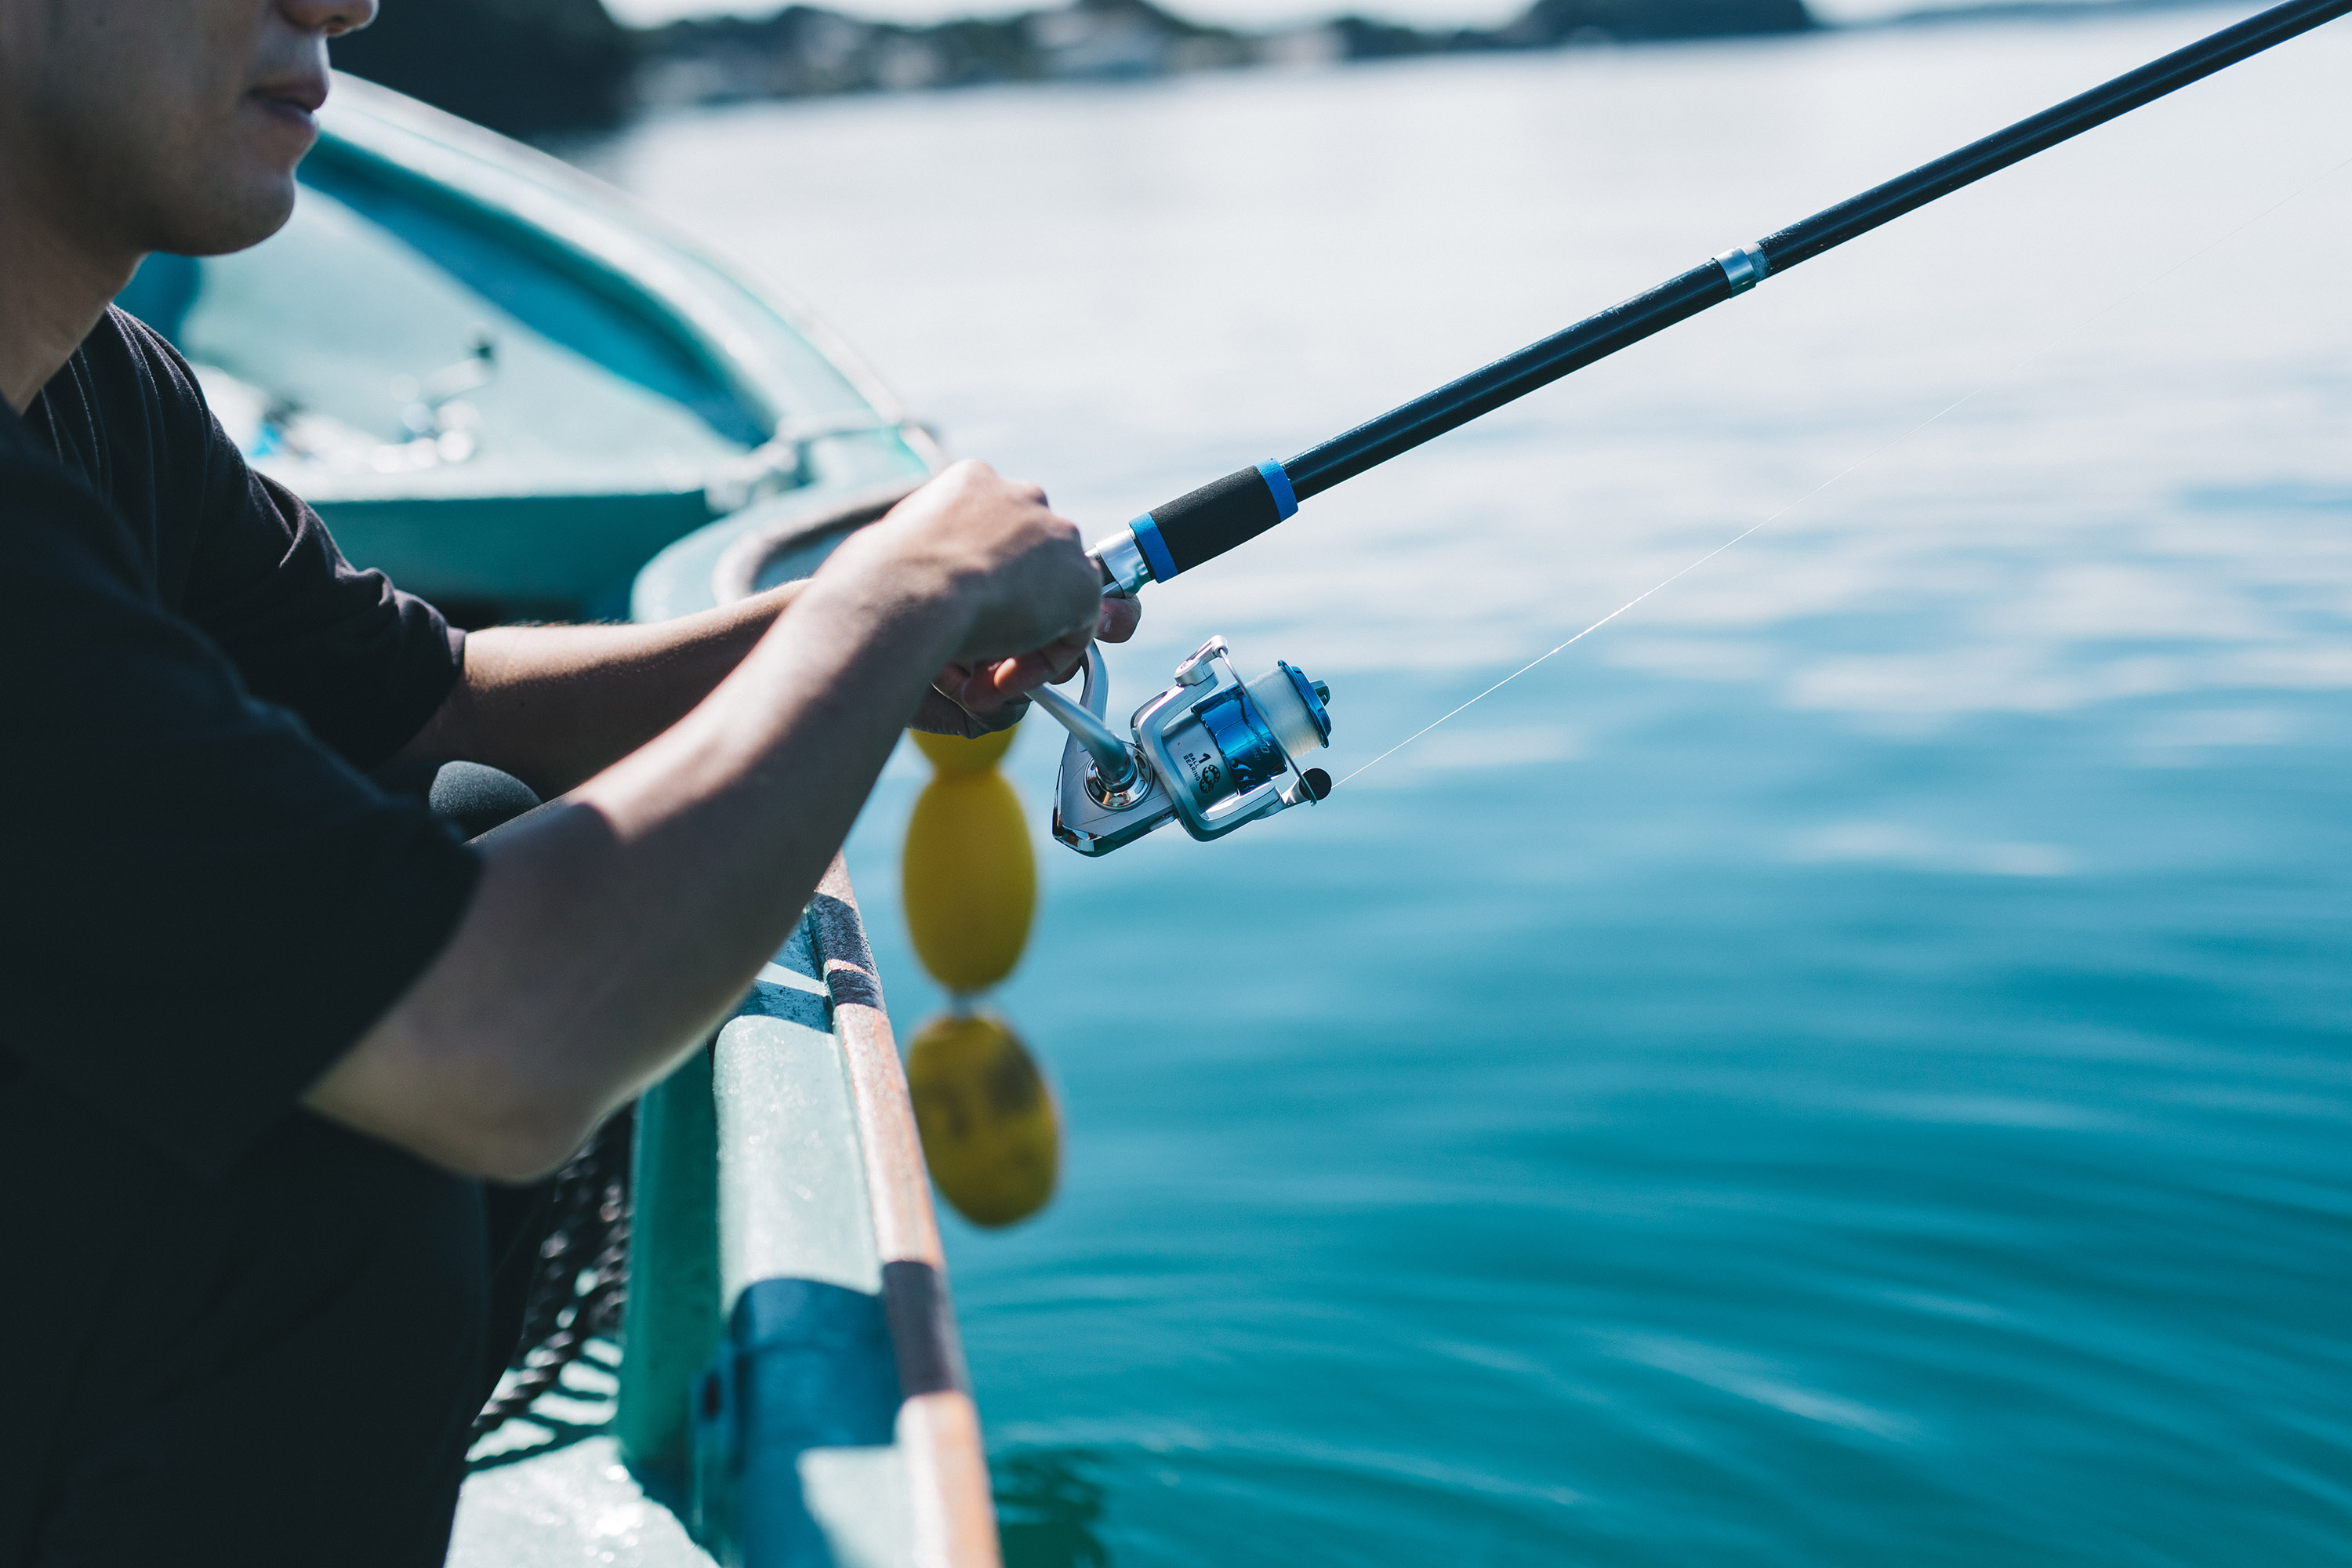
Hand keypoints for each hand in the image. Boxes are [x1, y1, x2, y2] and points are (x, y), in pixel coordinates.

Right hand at [834, 460, 1115, 735]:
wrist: (907, 587)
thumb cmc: (878, 579)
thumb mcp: (894, 555)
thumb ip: (925, 560)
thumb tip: (923, 587)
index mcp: (972, 482)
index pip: (996, 530)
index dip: (982, 579)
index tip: (957, 611)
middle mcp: (1021, 496)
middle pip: (1032, 562)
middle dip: (1008, 611)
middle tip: (974, 654)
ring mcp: (1056, 537)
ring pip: (1053, 599)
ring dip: (1022, 643)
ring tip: (981, 679)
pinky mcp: (1080, 583)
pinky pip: (1071, 633)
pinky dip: (1040, 664)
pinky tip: (1001, 680)